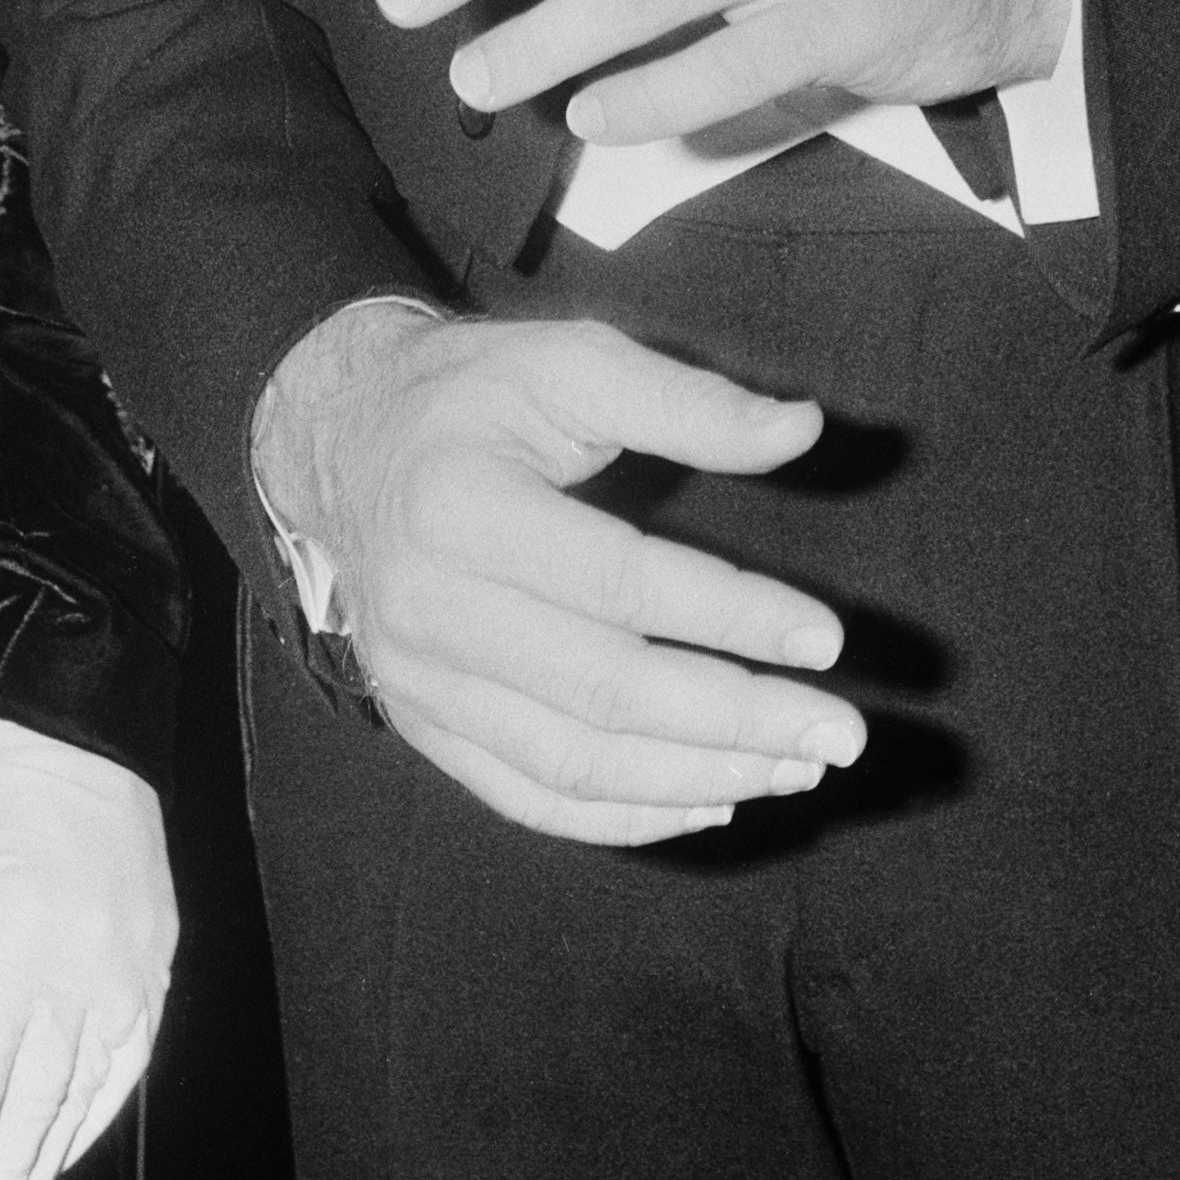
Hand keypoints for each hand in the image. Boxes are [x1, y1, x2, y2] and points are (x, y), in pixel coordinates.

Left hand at [0, 718, 175, 1179]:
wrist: (86, 736)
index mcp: (23, 946)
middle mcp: (87, 976)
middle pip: (36, 1114)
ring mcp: (131, 982)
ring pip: (81, 1106)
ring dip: (39, 1177)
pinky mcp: (155, 979)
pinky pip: (119, 1075)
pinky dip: (85, 1126)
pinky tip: (59, 1163)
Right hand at [253, 301, 867, 842]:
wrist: (339, 442)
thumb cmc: (470, 395)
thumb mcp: (568, 362)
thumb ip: (685, 400)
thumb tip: (802, 431)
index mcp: (460, 505)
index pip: (619, 584)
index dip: (730, 615)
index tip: (827, 637)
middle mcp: (427, 608)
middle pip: (603, 692)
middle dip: (736, 719)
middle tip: (841, 734)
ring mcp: (416, 681)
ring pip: (572, 762)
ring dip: (697, 777)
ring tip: (795, 766)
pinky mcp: (420, 724)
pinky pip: (528, 797)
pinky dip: (624, 817)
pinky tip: (709, 801)